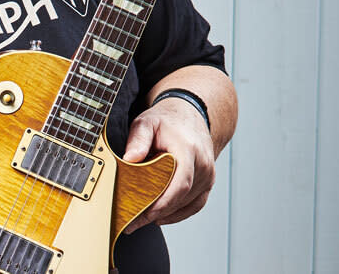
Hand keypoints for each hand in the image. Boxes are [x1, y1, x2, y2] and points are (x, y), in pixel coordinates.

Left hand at [122, 97, 215, 227]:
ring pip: (188, 204)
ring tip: (141, 220)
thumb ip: (138, 139)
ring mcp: (208, 175)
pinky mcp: (207, 182)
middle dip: (158, 212)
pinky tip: (161, 218)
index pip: (181, 182)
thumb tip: (130, 158)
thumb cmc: (166, 121)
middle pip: (183, 197)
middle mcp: (203, 164)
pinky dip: (178, 213)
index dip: (165, 202)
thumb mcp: (146, 122)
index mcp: (189, 149)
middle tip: (133, 221)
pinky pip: (195, 204)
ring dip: (166, 215)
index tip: (147, 213)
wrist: (189, 116)